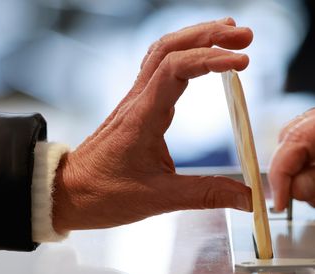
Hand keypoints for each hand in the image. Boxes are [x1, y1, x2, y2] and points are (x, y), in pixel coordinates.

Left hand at [52, 18, 253, 231]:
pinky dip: (184, 53)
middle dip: (209, 35)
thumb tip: (247, 198)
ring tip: (229, 33)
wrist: (66, 194)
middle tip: (244, 36)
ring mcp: (136, 101)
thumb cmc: (103, 194)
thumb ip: (206, 195)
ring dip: (196, 37)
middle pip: (170, 48)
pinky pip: (160, 67)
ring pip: (164, 52)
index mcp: (142, 118)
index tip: (242, 63)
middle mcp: (138, 101)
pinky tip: (201, 56)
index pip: (176, 69)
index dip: (210, 59)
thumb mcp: (159, 199)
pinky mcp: (138, 107)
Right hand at [268, 95, 314, 211]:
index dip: (282, 171)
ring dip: (299, 172)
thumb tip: (293, 187)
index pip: (298, 138)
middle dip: (287, 170)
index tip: (280, 204)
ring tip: (309, 201)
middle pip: (295, 137)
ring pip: (304, 144)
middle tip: (291, 205)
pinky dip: (314, 172)